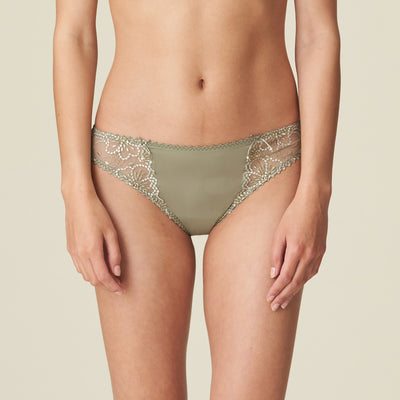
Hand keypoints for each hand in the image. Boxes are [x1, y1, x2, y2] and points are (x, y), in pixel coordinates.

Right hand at [63, 188, 124, 294]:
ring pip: (85, 275)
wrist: (78, 201)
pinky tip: (98, 267)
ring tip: (110, 276)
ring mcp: (73, 252)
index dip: (113, 286)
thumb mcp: (111, 232)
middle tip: (119, 284)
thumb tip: (117, 271)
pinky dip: (89, 272)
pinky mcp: (70, 248)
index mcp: (92, 250)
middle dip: (107, 285)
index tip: (121, 290)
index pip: (103, 277)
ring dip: (98, 279)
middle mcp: (80, 254)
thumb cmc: (97, 213)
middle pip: (93, 279)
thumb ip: (114, 254)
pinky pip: (79, 267)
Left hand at [266, 185, 328, 310]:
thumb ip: (276, 255)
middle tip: (275, 307)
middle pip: (296, 282)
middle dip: (284, 296)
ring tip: (284, 300)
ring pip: (305, 279)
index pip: (285, 277)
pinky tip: (297, 284)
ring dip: (294, 291)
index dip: (277, 290)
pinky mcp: (322, 251)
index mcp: (297, 250)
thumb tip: (273, 274)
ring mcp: (318, 254)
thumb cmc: (293, 214)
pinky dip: (304, 280)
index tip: (269, 299)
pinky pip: (312, 271)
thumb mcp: (279, 233)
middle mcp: (309, 255)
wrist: (314, 202)